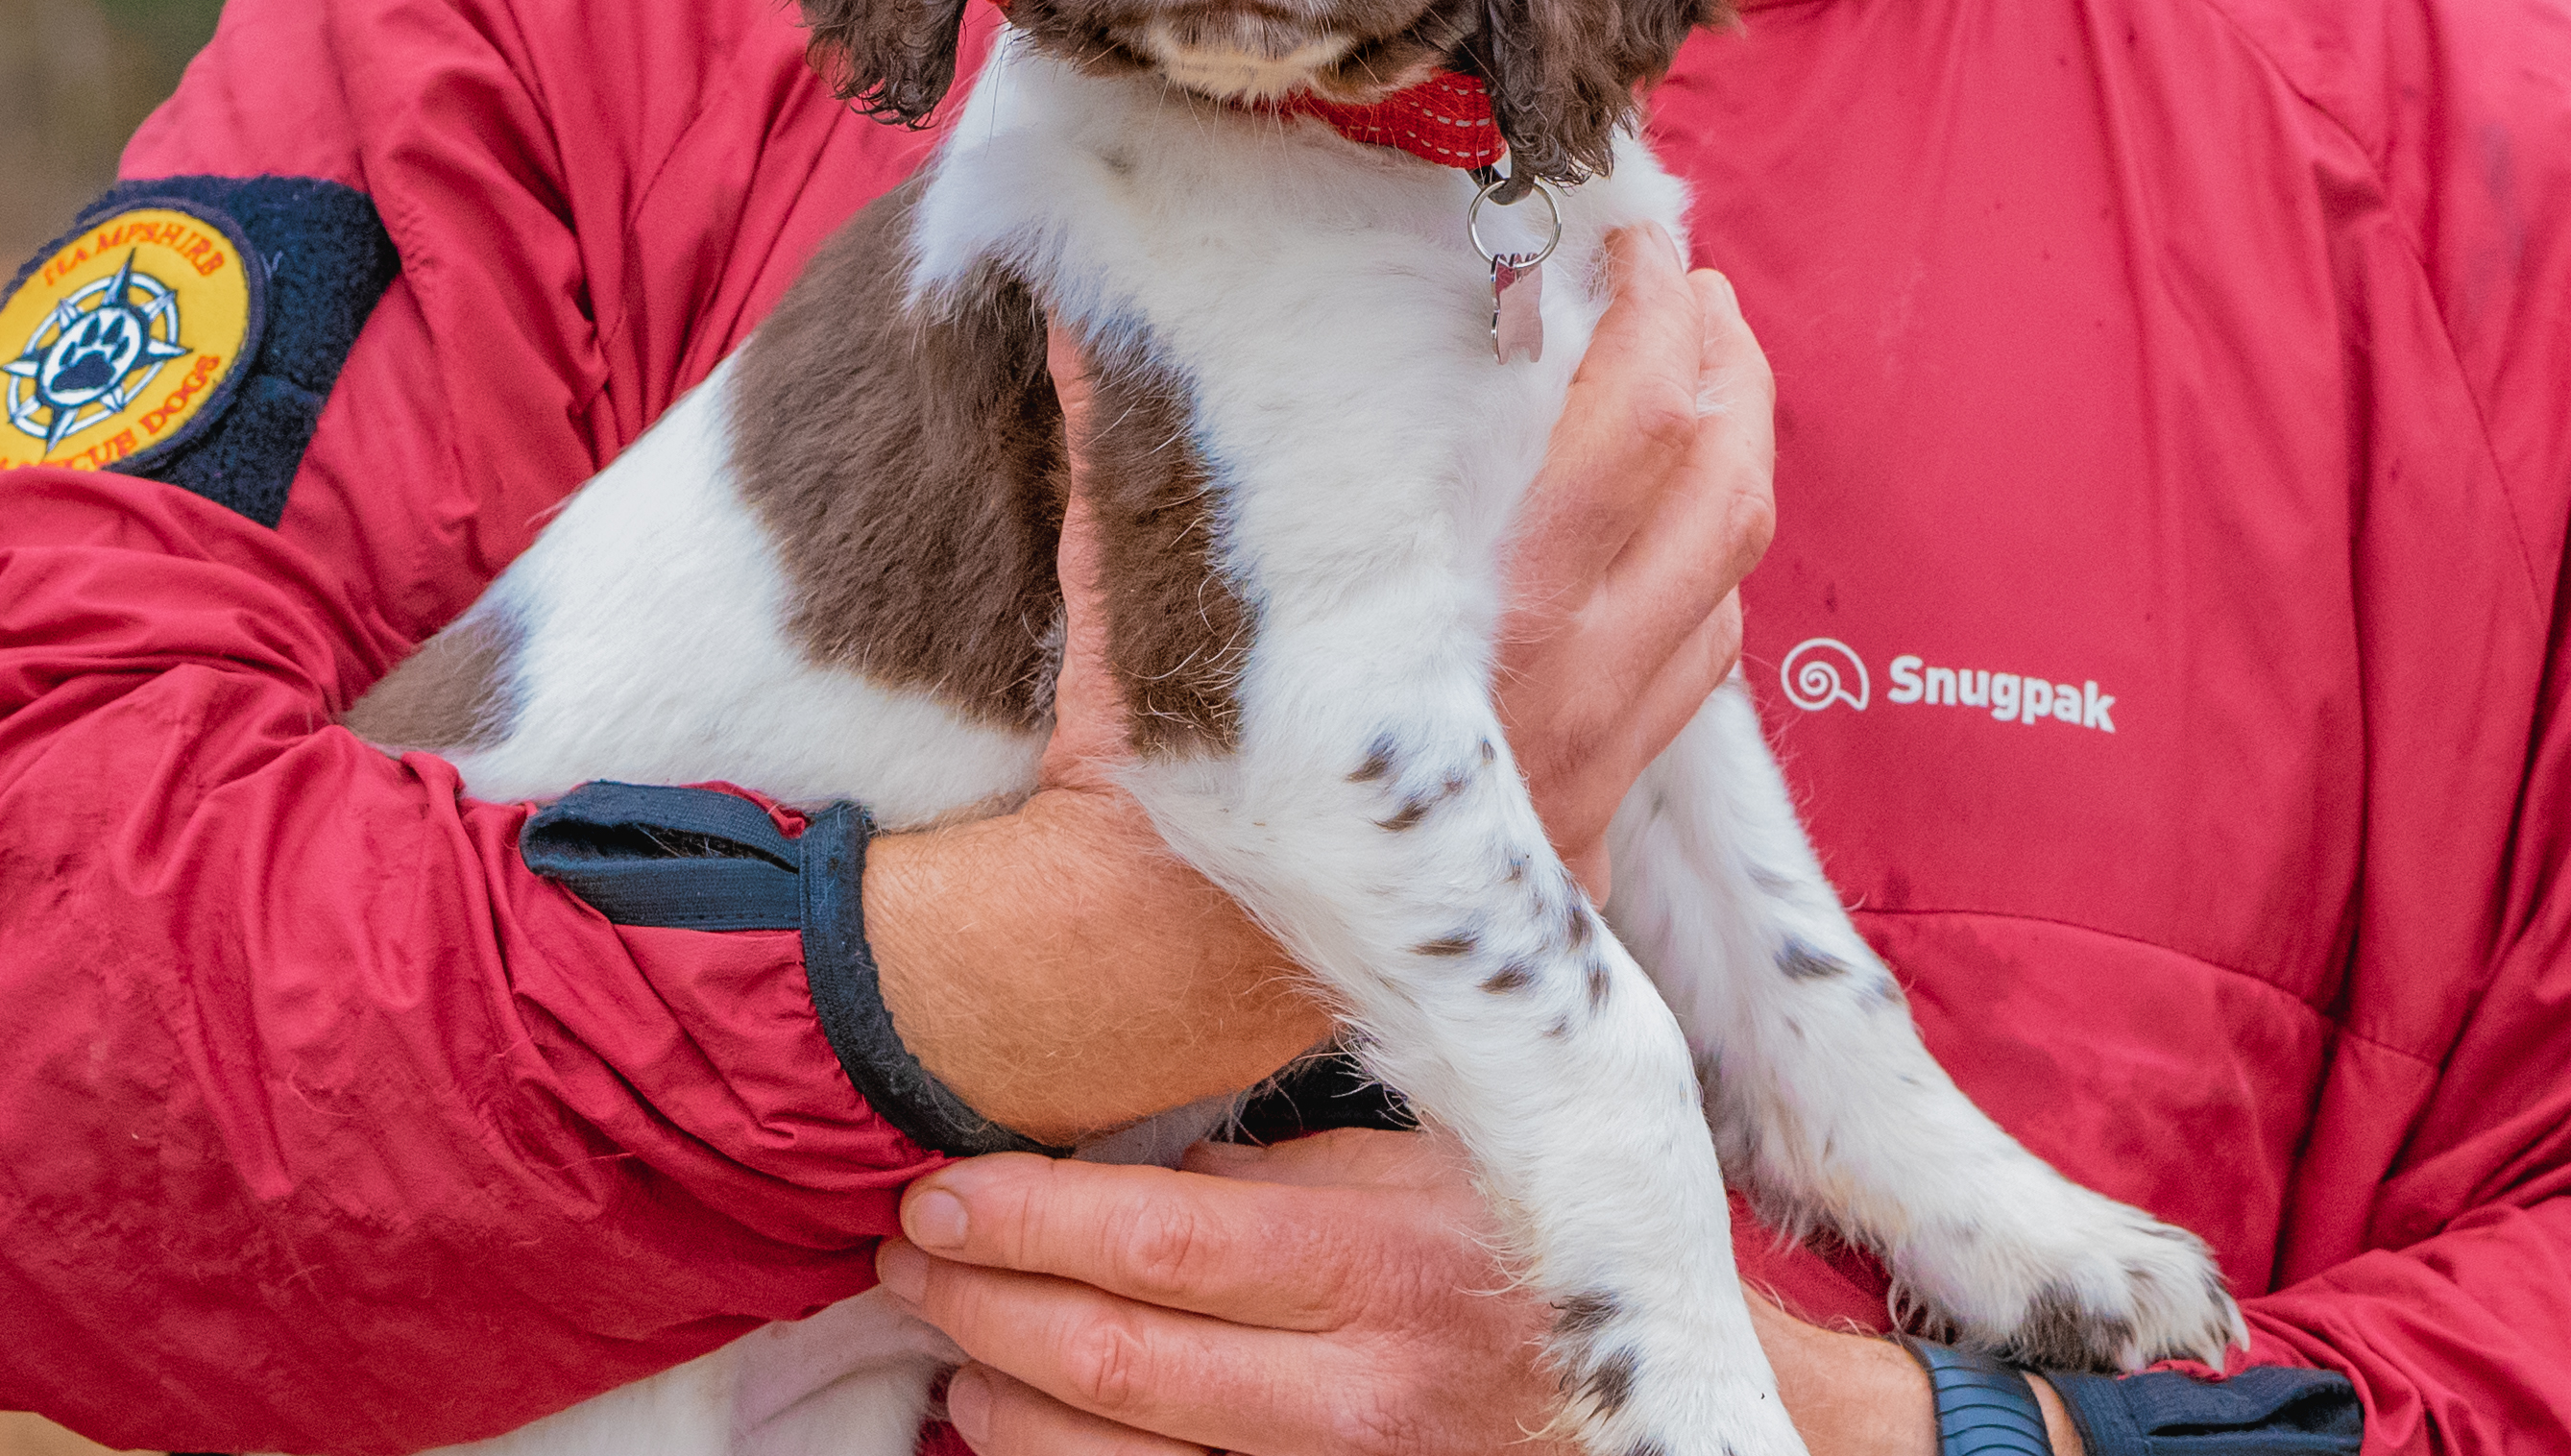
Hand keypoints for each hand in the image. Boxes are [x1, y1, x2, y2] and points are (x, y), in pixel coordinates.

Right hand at [859, 240, 1781, 1134]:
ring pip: (1725, 588)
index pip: (1629, 431)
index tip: (1631, 239)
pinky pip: (1694, 679)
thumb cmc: (1152, 783)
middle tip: (1693, 284)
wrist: (1157, 974)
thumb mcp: (1134, 597)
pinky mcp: (1585, 826)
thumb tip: (1082, 305)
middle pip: (1718, 497)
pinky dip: (1704, 578)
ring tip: (1705, 378)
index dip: (1650, 315)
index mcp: (1482, 619)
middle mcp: (1567, 695)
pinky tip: (1669, 533)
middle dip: (1727, 370)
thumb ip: (1129, 443)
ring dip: (1732, 467)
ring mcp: (1589, 769)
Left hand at [882, 1130, 1973, 1455]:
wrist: (1668, 1409)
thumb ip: (1303, 1155)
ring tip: (946, 1347)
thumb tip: (1143, 1144)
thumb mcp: (1444, 1160)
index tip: (939, 1189)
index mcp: (1383, 1258)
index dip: (1023, 1219)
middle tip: (903, 1258)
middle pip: (1111, 1358)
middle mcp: (1359, 1388)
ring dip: (1001, 1405)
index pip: (1156, 1240)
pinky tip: (1014, 1433)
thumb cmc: (1543, 1256)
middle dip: (980, 1304)